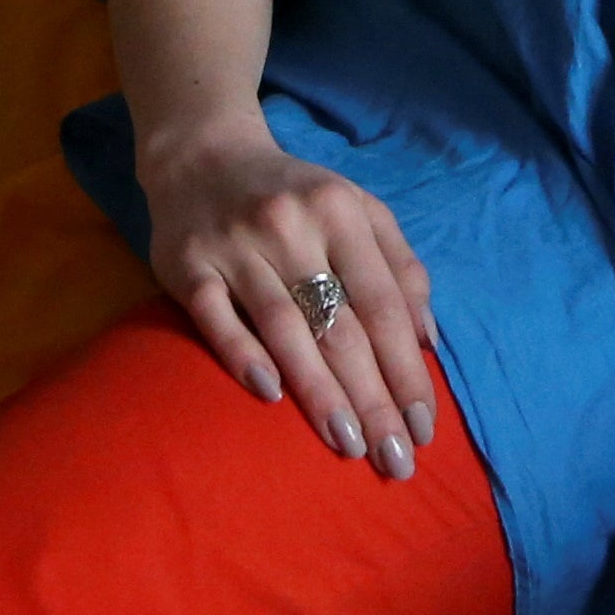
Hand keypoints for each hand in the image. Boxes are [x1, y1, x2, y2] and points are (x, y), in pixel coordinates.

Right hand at [140, 115, 443, 476]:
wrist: (203, 154)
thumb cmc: (296, 195)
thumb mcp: (359, 211)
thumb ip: (401, 268)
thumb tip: (428, 343)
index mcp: (341, 211)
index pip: (384, 304)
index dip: (407, 369)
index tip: (423, 427)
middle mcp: (290, 225)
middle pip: (340, 326)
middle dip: (373, 399)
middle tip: (394, 460)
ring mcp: (235, 245)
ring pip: (285, 327)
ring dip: (319, 392)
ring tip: (348, 444)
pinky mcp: (187, 264)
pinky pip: (216, 317)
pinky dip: (243, 355)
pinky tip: (271, 396)